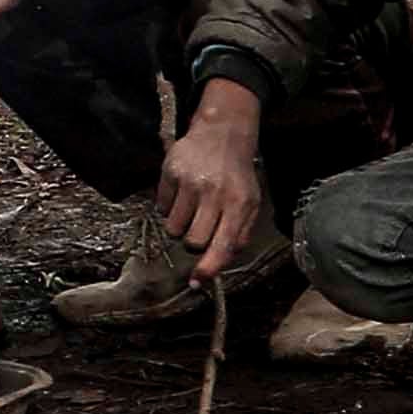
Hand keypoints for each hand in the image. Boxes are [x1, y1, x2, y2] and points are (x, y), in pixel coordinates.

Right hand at [155, 81, 268, 281]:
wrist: (222, 132)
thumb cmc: (237, 174)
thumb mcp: (251, 202)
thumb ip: (242, 233)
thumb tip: (224, 259)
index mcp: (239, 204)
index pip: (222, 245)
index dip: (209, 268)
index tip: (197, 281)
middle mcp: (215, 193)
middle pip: (194, 240)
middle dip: (194, 242)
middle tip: (199, 227)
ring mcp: (190, 182)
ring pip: (174, 227)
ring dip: (179, 225)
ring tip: (190, 208)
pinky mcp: (171, 171)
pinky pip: (161, 206)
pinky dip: (169, 206)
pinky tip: (181, 192)